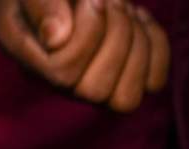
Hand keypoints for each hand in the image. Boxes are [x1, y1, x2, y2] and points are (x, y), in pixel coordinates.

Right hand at [0, 0, 170, 111]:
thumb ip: (40, 6)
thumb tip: (57, 39)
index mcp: (32, 64)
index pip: (63, 75)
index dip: (88, 35)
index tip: (91, 0)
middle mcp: (60, 86)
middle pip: (96, 93)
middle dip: (116, 36)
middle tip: (110, 1)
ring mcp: (92, 86)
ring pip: (126, 99)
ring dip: (137, 45)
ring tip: (125, 10)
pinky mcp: (123, 79)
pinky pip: (153, 82)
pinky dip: (156, 46)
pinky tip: (140, 20)